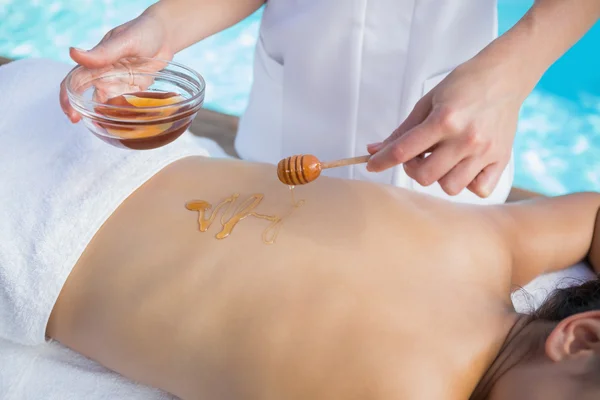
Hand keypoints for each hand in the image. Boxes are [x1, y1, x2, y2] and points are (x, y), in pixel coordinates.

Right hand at [60, 11, 173, 122]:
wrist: (165, 36)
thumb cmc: (142, 32)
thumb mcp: (123, 41)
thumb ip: (102, 52)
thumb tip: (73, 53)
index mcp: (96, 63)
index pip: (74, 81)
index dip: (68, 98)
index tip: (71, 114)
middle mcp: (105, 75)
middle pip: (88, 97)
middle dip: (85, 114)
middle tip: (94, 127)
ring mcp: (120, 84)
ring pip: (107, 105)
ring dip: (106, 118)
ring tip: (110, 131)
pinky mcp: (134, 90)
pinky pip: (126, 105)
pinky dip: (125, 115)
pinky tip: (129, 126)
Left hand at [366, 55, 526, 197]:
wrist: (504, 75)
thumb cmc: (464, 85)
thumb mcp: (427, 102)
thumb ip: (403, 130)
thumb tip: (375, 149)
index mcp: (444, 120)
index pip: (403, 150)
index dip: (381, 161)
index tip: (372, 165)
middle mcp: (465, 138)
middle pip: (425, 176)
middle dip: (413, 169)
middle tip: (418, 155)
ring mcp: (485, 151)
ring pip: (450, 187)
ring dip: (440, 177)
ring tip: (443, 159)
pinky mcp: (501, 159)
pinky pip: (480, 189)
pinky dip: (469, 183)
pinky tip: (464, 167)